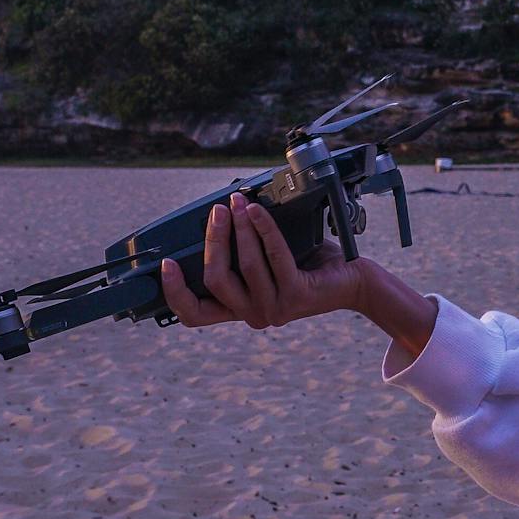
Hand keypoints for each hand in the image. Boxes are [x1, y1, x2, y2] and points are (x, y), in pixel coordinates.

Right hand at [160, 191, 372, 329]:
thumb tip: (215, 218)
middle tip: (217, 211)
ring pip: (244, 265)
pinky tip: (259, 211)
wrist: (352, 280)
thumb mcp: (266, 263)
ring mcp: (275, 309)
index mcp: (239, 310)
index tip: (166, 264)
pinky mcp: (296, 295)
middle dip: (213, 240)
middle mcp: (253, 315)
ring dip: (240, 229)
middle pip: (216, 279)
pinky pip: (273, 256)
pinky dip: (263, 229)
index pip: (194, 315)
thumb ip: (239, 253)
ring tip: (239, 203)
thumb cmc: (306, 266)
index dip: (174, 293)